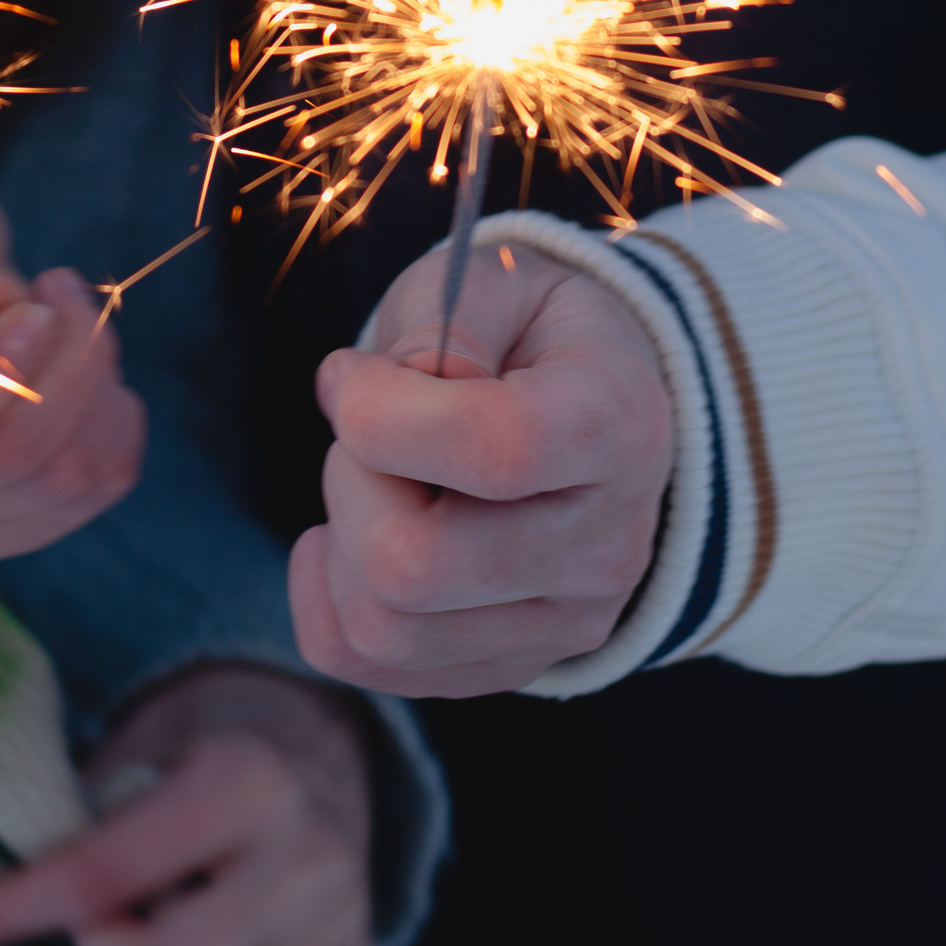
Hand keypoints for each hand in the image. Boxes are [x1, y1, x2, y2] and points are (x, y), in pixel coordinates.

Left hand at [0, 664, 374, 945]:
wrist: (330, 740)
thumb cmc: (210, 738)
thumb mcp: (144, 738)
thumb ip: (80, 814)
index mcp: (244, 783)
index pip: (104, 875)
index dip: (12, 907)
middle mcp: (302, 859)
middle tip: (87, 928)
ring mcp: (336, 925)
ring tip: (152, 929)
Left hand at [290, 245, 672, 696]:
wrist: (604, 411)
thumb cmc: (536, 336)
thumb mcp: (505, 279)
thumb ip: (446, 318)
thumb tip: (358, 398)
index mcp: (616, 426)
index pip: (493, 449)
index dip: (382, 411)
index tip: (352, 372)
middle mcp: (607, 546)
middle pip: (413, 563)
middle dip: (350, 480)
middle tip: (366, 429)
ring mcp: (565, 622)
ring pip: (382, 629)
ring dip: (341, 541)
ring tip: (375, 481)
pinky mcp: (516, 664)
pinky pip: (371, 665)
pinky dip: (330, 599)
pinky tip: (352, 537)